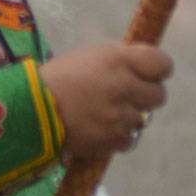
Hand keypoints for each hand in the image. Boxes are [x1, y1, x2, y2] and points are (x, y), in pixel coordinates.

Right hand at [39, 42, 171, 156]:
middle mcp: (124, 87)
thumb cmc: (60, 78)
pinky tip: (101, 128)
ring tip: (105, 112)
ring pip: (143, 119)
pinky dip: (119, 136)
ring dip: (129, 116)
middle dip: (146, 95)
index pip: (162, 63)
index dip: (159, 69)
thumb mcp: (91, 56)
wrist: (34, 111)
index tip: (150, 73)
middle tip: (128, 95)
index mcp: (118, 60)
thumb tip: (144, 67)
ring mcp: (121, 116)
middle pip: (159, 95)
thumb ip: (120, 60)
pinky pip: (130, 139)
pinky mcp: (113, 140)